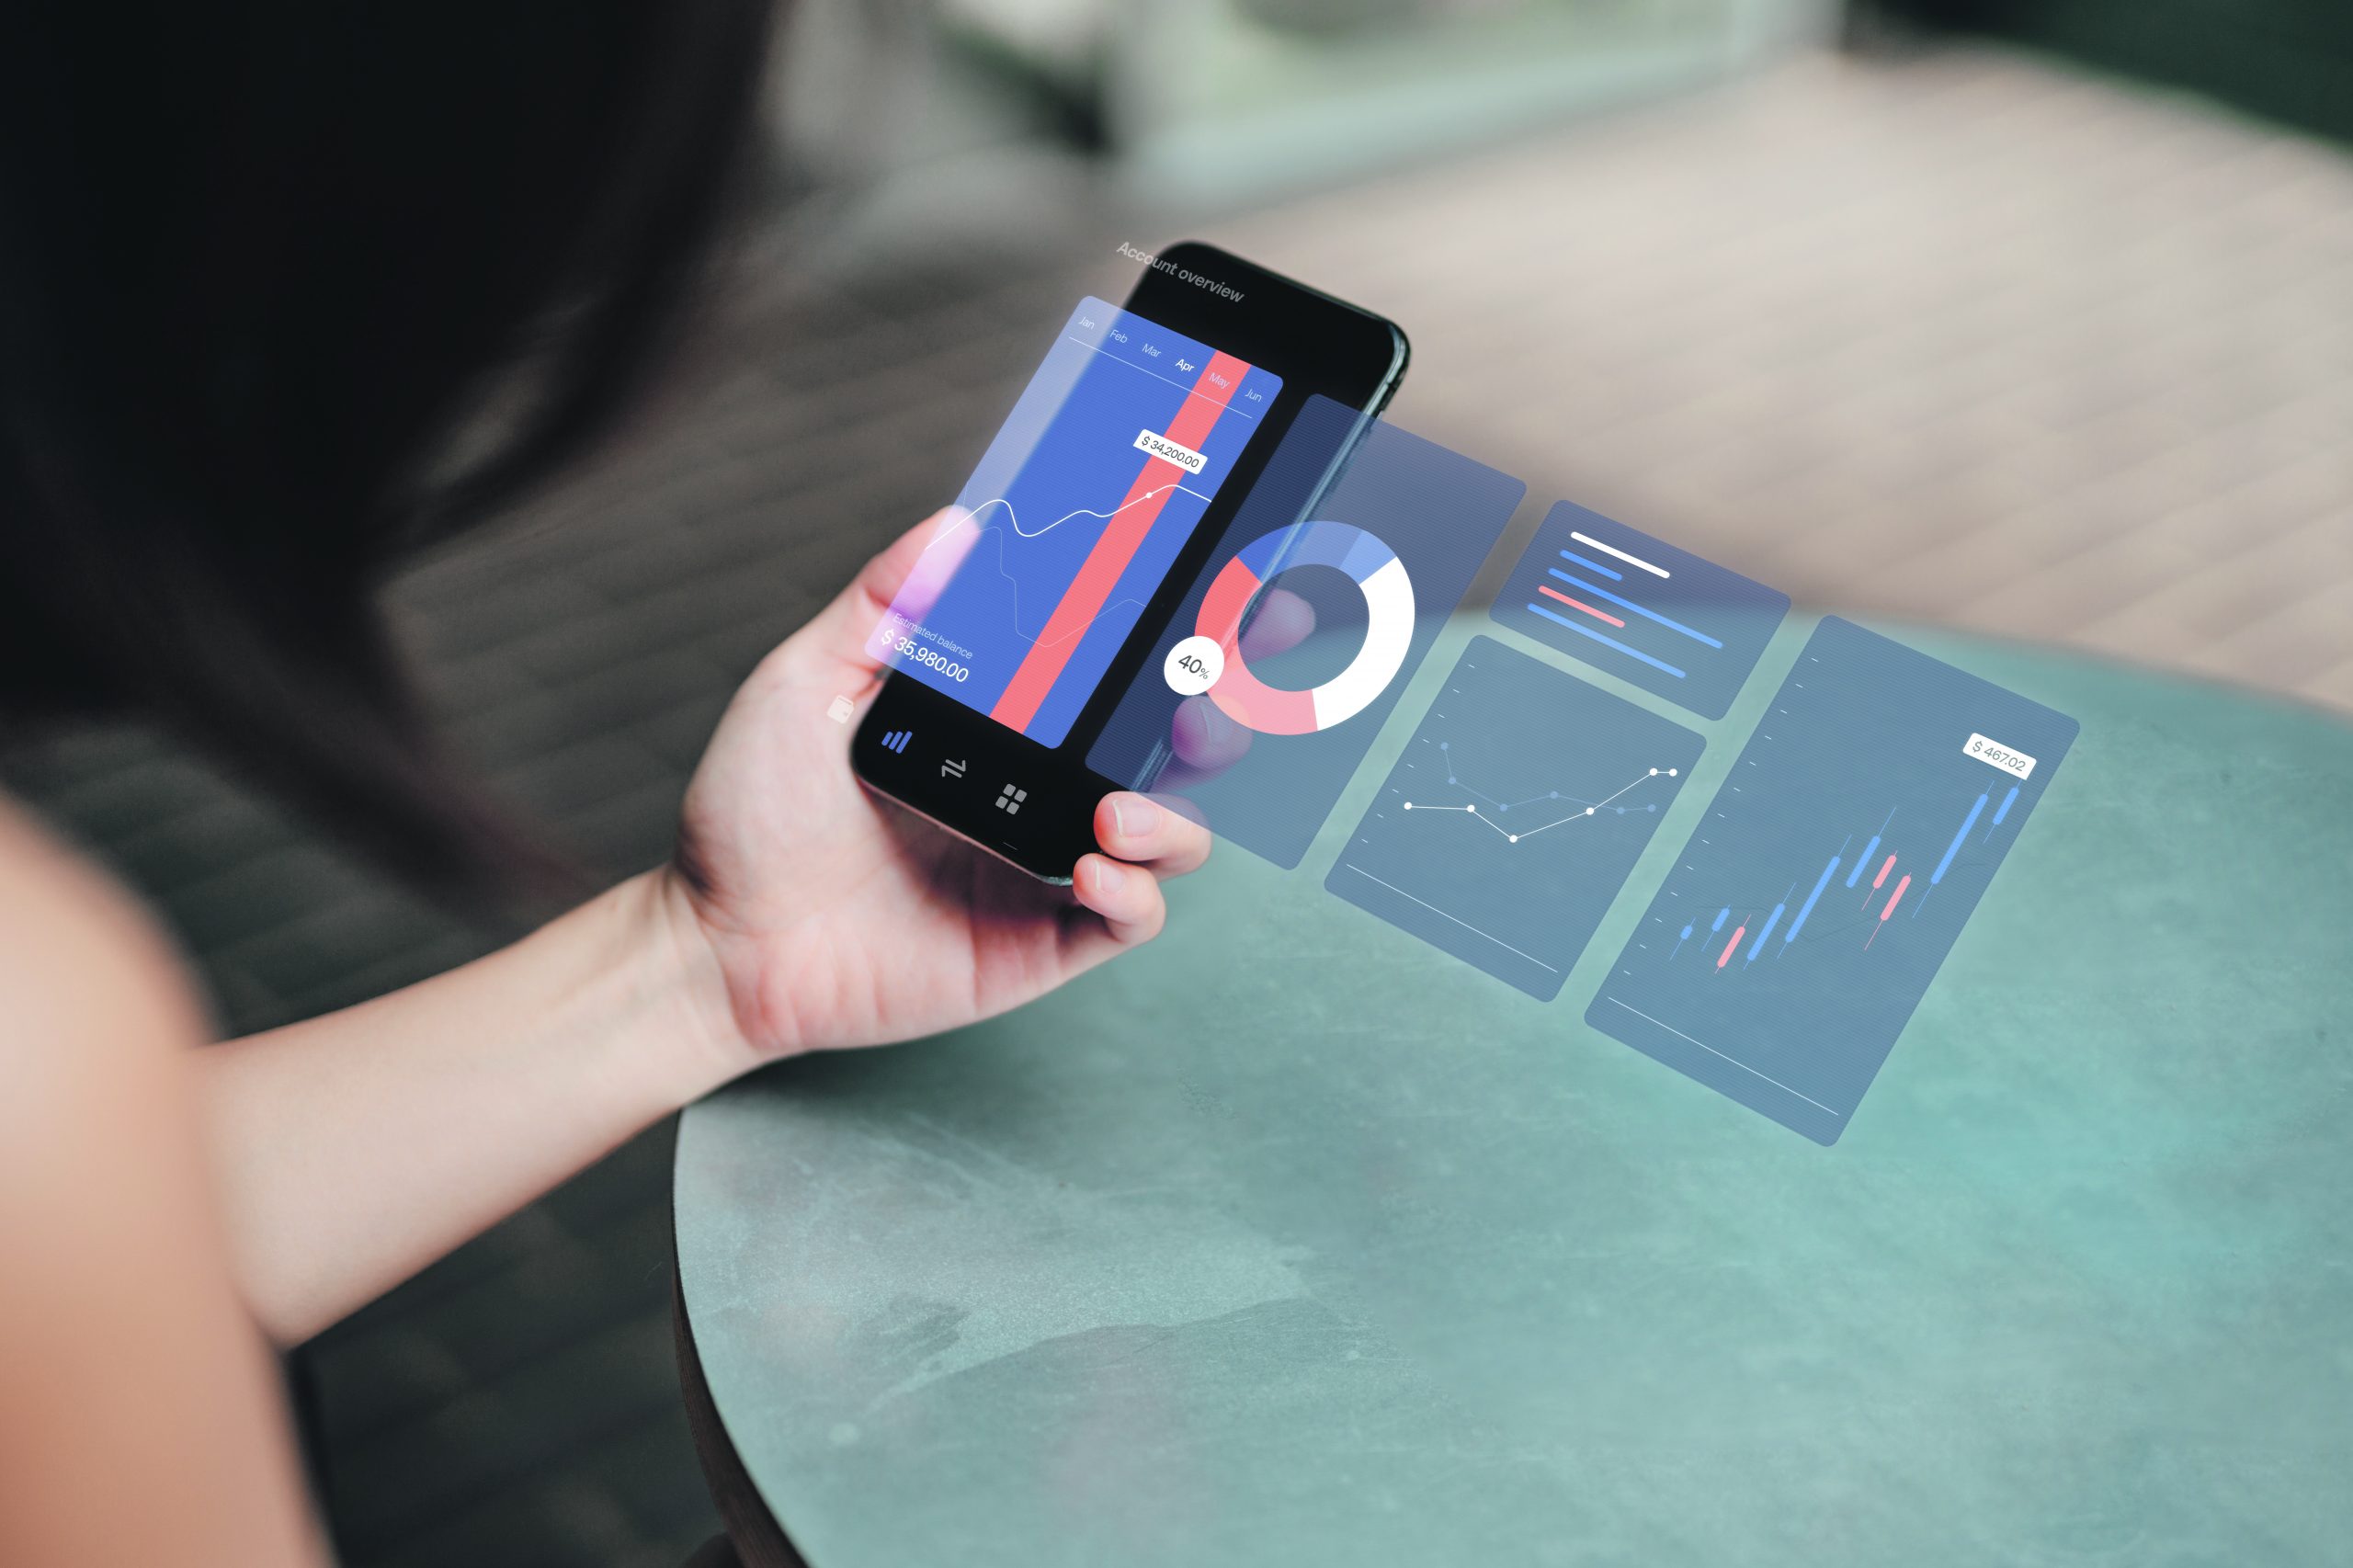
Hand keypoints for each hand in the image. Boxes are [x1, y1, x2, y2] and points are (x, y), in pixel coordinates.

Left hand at [661, 513, 1213, 1067]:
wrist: (722, 942)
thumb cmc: (753, 813)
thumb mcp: (805, 686)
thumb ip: (880, 607)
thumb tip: (956, 525)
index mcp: (997, 722)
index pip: (1106, 671)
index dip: (1174, 634)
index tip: (1219, 590)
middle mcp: (1035, 789)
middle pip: (1165, 748)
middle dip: (1217, 714)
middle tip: (1221, 691)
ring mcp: (1044, 867)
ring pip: (1168, 836)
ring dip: (1172, 816)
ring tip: (1116, 811)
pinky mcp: (1038, 942)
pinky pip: (1127, 919)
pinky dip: (1135, 892)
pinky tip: (1091, 869)